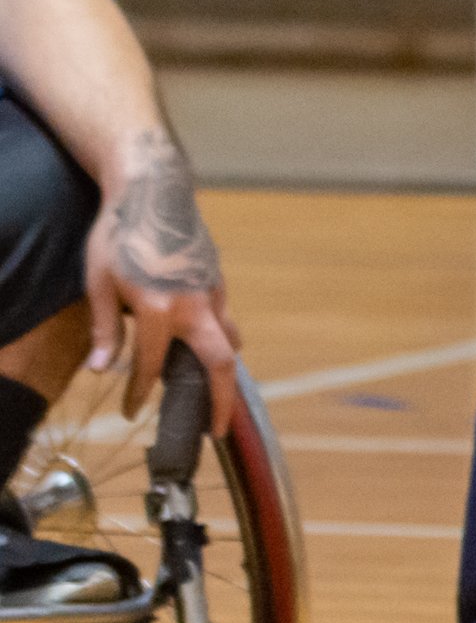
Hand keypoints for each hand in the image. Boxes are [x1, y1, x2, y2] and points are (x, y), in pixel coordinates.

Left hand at [82, 129, 237, 414]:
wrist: (153, 190)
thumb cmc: (119, 235)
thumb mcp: (98, 283)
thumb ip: (105, 329)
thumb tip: (102, 370)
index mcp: (159, 310)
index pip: (151, 367)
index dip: (138, 394)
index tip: (129, 412)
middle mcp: (194, 306)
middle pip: (221, 364)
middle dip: (222, 402)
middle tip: (218, 431)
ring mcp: (212, 292)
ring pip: (229, 340)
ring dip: (222, 369)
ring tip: (214, 393)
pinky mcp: (218, 279)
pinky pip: (224, 317)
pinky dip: (217, 338)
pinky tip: (202, 342)